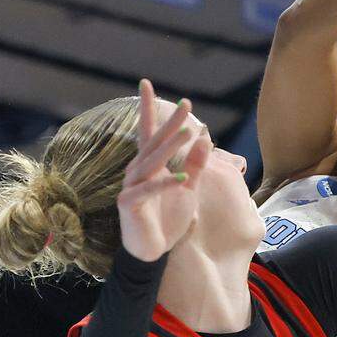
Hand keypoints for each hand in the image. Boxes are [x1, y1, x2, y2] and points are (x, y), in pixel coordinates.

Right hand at [117, 80, 211, 261]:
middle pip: (154, 142)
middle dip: (170, 122)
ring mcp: (131, 187)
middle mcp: (137, 172)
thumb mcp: (188, 189)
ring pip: (151, 162)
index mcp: (150, 166)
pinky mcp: (130, 206)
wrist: (152, 252)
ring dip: (170, 148)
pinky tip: (181, 176)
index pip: (149, 132)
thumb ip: (195, 165)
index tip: (147, 84)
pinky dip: (165, 183)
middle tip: (186, 104)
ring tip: (189, 131)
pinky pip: (148, 190)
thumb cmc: (168, 218)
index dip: (148, 108)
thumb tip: (206, 138)